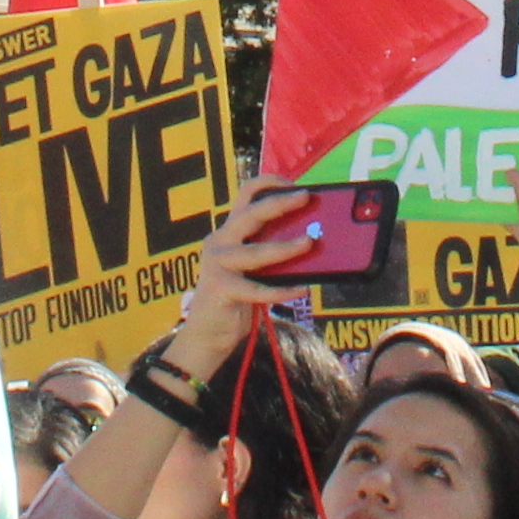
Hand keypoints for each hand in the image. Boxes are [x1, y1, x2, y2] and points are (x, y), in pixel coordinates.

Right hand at [174, 180, 311, 370]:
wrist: (206, 335)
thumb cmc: (236, 299)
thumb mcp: (253, 269)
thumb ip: (272, 253)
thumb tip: (312, 239)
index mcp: (228, 232)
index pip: (245, 195)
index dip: (269, 183)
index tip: (295, 184)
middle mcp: (220, 242)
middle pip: (250, 214)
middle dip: (280, 203)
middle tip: (306, 198)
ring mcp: (218, 265)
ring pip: (256, 251)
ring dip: (286, 247)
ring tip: (310, 243)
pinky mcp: (221, 289)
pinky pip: (257, 289)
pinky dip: (282, 290)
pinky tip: (302, 289)